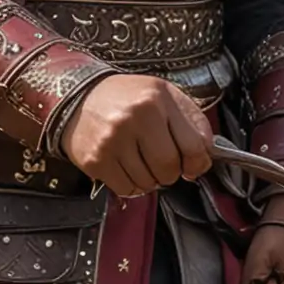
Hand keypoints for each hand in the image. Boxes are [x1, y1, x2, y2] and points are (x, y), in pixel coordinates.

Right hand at [60, 75, 212, 198]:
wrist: (77, 96)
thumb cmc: (126, 98)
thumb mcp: (164, 95)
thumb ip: (192, 121)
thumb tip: (207, 155)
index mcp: (158, 99)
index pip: (194, 147)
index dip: (197, 163)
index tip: (192, 165)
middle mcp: (135, 118)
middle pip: (169, 169)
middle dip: (170, 173)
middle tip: (160, 162)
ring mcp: (113, 140)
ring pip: (148, 183)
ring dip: (149, 179)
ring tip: (139, 159)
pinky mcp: (96, 159)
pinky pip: (126, 188)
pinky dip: (130, 184)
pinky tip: (124, 166)